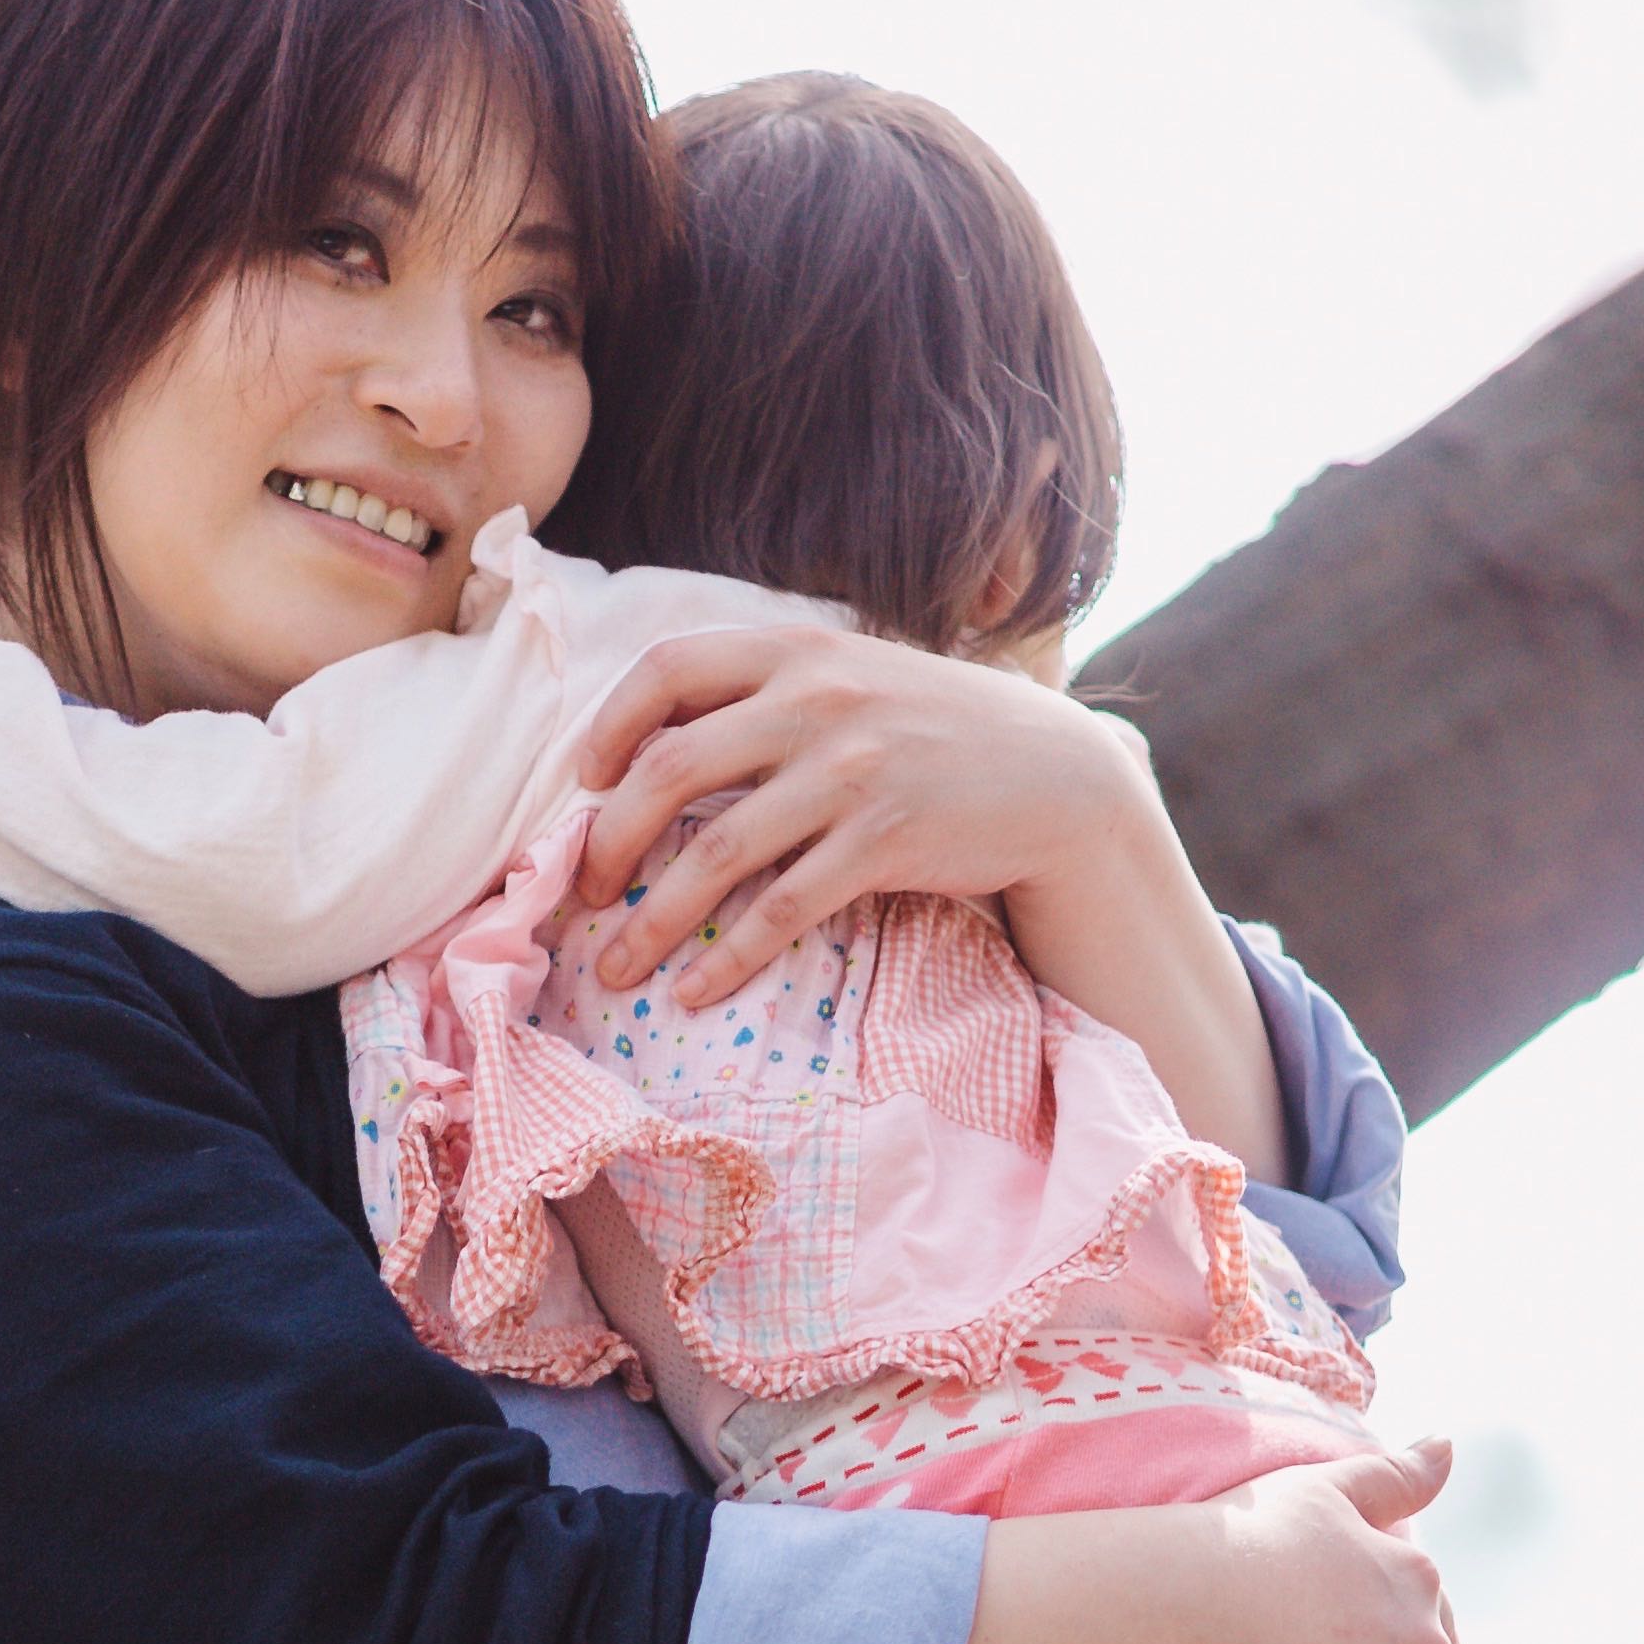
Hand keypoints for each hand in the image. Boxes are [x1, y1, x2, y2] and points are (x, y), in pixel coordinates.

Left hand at [569, 627, 1153, 1006]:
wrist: (1058, 776)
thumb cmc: (937, 732)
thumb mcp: (855, 678)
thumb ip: (771, 691)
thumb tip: (656, 743)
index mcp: (798, 651)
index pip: (667, 668)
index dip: (610, 725)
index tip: (586, 781)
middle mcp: (819, 701)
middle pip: (670, 768)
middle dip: (609, 840)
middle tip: (584, 889)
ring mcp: (852, 771)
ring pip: (716, 853)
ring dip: (653, 920)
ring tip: (616, 966)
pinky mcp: (884, 841)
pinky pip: (782, 909)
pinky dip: (729, 957)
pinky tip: (695, 992)